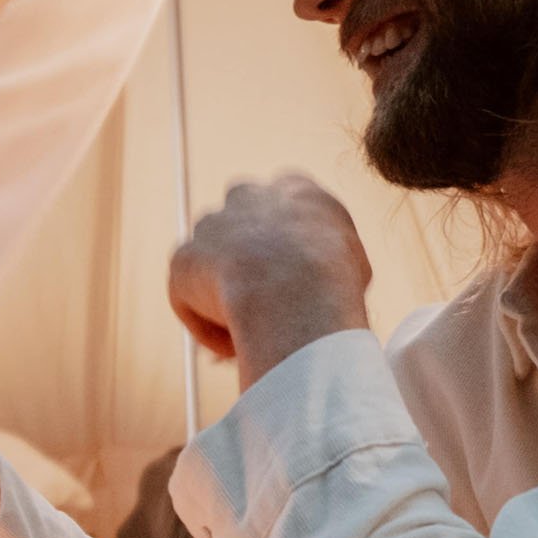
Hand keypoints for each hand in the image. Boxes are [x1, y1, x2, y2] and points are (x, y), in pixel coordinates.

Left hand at [166, 173, 373, 388]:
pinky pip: (192, 302)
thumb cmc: (337, 282)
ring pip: (213, 270)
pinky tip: (234, 347)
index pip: (285, 212)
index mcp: (295, 189)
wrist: (297, 286)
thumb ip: (330, 266)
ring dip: (226, 302)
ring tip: (250, 338)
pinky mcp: (183, 260)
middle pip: (241, 233)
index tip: (291, 282)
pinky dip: (209, 328)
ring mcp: (211, 226)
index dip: (285, 251)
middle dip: (246, 267)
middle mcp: (248, 197)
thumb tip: (323, 293)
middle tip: (263, 310)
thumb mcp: (354, 266)